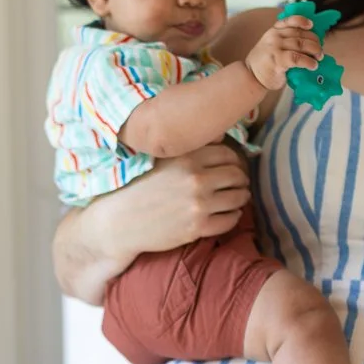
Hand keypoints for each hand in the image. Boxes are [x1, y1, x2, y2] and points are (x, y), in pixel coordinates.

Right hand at [101, 143, 251, 253]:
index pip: (228, 154)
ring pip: (238, 198)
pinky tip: (228, 214)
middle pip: (237, 176)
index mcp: (188, 158)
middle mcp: (196, 179)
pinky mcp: (198, 227)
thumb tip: (221, 136)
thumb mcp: (161, 159)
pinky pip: (230, 221)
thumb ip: (191, 147)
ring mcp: (198, 205)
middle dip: (241, 180)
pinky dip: (233, 217)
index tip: (233, 168)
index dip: (235, 161)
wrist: (122, 221)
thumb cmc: (140, 188)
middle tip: (239, 184)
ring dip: (241, 198)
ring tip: (237, 199)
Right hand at [244, 15, 324, 90]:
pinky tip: (313, 65)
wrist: (250, 78)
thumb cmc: (264, 65)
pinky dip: (308, 61)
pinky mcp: (278, 60)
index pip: (289, 20)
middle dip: (314, 41)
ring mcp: (275, 47)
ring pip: (301, 44)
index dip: (302, 21)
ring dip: (314, 51)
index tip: (311, 25)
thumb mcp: (271, 47)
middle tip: (319, 51)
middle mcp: (274, 36)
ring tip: (319, 58)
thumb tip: (309, 45)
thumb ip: (285, 43)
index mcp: (274, 31)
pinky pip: (297, 58)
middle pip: (300, 34)